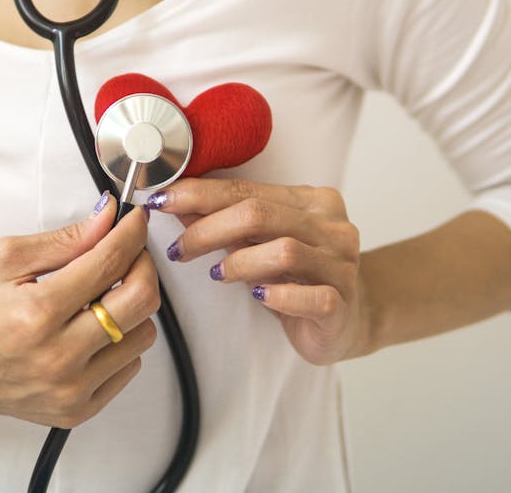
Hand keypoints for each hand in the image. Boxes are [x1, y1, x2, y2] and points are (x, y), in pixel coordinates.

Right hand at [0, 194, 159, 428]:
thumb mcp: (4, 260)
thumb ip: (64, 239)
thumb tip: (107, 219)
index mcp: (38, 311)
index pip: (110, 262)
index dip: (131, 233)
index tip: (135, 221)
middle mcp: (59, 355)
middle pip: (141, 300)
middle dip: (143, 265)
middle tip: (128, 253)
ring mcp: (71, 388)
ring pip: (143, 335)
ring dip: (132, 307)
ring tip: (102, 296)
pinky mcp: (78, 409)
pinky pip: (130, 367)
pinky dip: (121, 342)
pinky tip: (91, 330)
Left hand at [147, 179, 371, 365]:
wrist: (348, 320)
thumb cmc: (300, 278)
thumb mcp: (261, 244)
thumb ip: (227, 223)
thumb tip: (177, 204)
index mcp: (311, 201)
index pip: (247, 190)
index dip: (199, 194)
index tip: (162, 201)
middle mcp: (331, 226)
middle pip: (260, 215)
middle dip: (208, 228)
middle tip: (181, 248)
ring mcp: (341, 265)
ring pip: (284, 251)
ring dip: (239, 262)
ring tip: (217, 274)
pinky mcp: (343, 304)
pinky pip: (312, 297)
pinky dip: (279, 296)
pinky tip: (258, 296)